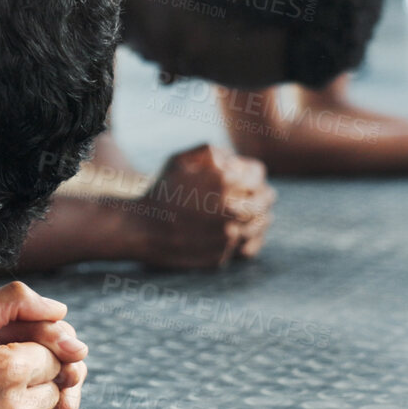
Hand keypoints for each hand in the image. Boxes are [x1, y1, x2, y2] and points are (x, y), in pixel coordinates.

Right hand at [123, 143, 273, 268]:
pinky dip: (239, 241)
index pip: (258, 180)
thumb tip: (233, 159)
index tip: (254, 183)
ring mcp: (225, 237)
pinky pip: (238, 248)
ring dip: (257, 223)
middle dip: (264, 201)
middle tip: (266, 200)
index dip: (257, 180)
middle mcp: (229, 210)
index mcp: (223, 182)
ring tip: (258, 218)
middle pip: (262, 205)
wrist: (141, 228)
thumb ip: (208, 151)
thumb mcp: (179, 160)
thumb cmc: (160, 191)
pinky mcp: (220, 257)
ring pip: (255, 229)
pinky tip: (231, 233)